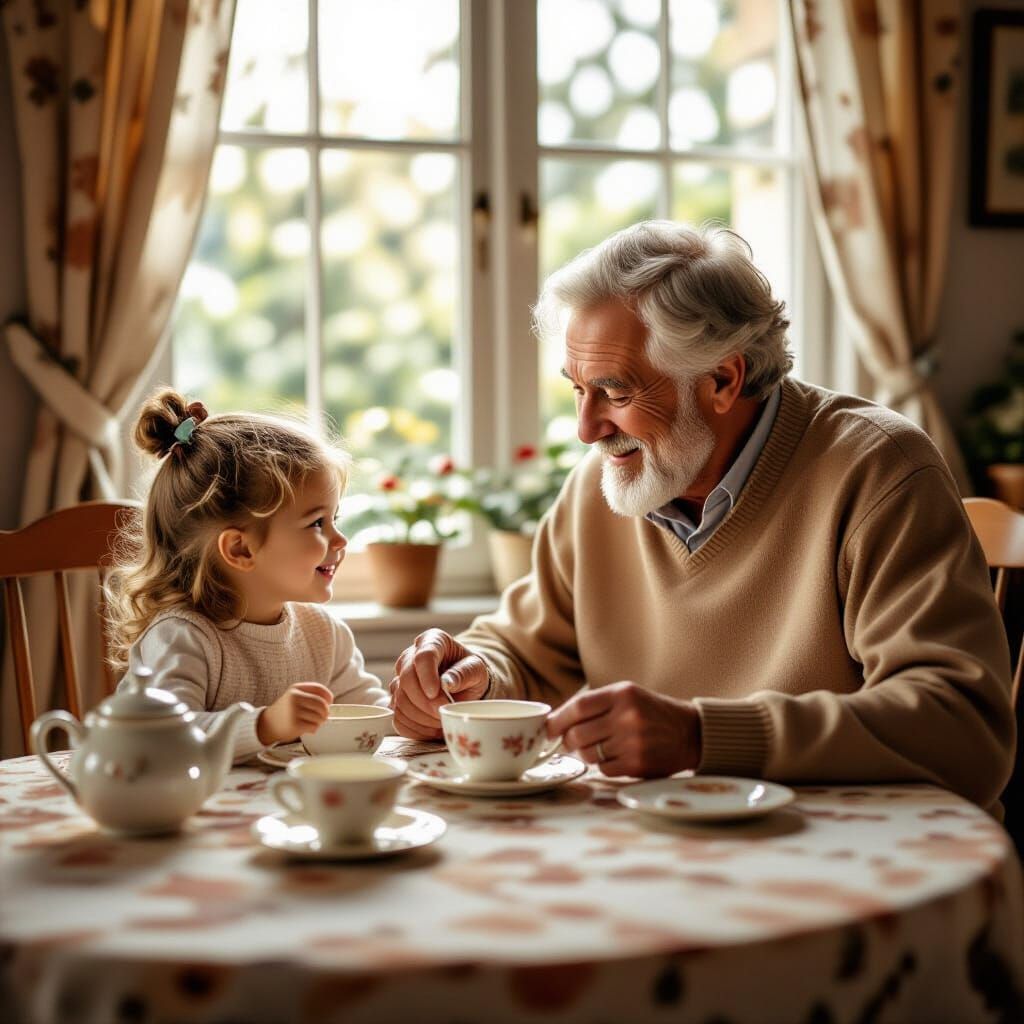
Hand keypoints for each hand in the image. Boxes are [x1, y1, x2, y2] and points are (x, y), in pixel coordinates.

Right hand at [256, 682, 332, 745]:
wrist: (267, 724)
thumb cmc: (285, 711)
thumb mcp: (294, 696)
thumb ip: (310, 696)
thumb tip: (329, 703)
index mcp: (296, 688)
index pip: (319, 689)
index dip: (328, 696)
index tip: (329, 702)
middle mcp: (294, 697)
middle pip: (322, 704)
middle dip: (325, 712)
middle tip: (323, 716)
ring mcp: (294, 711)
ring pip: (319, 717)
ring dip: (319, 722)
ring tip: (311, 722)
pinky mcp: (294, 724)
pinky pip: (314, 726)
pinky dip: (313, 729)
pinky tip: (306, 728)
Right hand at [389, 629, 489, 738]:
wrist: (464, 684)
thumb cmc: (471, 672)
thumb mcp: (477, 669)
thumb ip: (464, 673)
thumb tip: (447, 682)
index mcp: (432, 640)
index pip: (423, 656)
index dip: (427, 676)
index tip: (436, 693)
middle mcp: (411, 657)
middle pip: (406, 679)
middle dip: (425, 701)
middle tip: (444, 711)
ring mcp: (400, 679)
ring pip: (400, 701)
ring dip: (421, 717)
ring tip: (442, 720)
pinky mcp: (397, 700)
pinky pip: (398, 718)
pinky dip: (415, 728)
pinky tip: (432, 728)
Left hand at [546, 681, 701, 776]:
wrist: (690, 733)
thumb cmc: (651, 712)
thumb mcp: (627, 695)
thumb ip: (594, 705)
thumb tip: (554, 723)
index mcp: (622, 694)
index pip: (578, 707)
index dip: (557, 720)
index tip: (548, 729)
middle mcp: (627, 717)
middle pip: (577, 734)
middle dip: (570, 741)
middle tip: (574, 741)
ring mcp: (633, 742)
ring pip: (589, 754)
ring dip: (589, 753)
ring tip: (604, 746)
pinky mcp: (637, 765)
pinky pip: (604, 769)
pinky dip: (605, 765)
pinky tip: (619, 756)